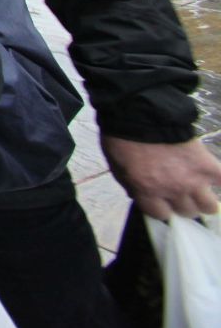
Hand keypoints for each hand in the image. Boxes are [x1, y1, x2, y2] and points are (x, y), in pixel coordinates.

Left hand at [102, 136, 220, 218]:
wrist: (142, 111)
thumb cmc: (123, 137)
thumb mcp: (117, 166)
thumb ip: (132, 186)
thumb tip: (143, 197)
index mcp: (147, 191)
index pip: (162, 215)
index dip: (161, 207)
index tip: (160, 199)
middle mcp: (172, 190)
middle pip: (186, 212)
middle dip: (181, 203)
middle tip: (178, 191)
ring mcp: (193, 180)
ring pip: (208, 206)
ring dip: (203, 199)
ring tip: (197, 187)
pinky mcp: (208, 166)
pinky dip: (219, 180)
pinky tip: (212, 176)